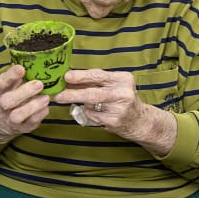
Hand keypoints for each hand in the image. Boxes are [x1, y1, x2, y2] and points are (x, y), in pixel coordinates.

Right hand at [0, 65, 49, 141]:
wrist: (0, 123)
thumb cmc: (9, 97)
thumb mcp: (8, 86)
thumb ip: (17, 77)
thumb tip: (33, 62)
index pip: (1, 83)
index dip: (11, 76)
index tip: (21, 68)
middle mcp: (1, 107)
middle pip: (7, 101)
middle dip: (23, 92)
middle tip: (39, 84)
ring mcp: (11, 119)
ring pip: (17, 115)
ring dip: (32, 106)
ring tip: (45, 98)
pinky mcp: (22, 128)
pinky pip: (31, 123)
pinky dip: (40, 114)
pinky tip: (46, 107)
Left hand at [54, 69, 176, 155]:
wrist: (141, 121)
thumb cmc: (122, 99)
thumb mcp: (113, 85)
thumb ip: (94, 82)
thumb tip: (69, 79)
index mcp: (123, 79)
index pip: (98, 75)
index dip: (80, 76)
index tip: (66, 77)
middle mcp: (123, 93)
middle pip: (92, 92)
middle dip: (72, 93)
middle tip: (58, 95)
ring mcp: (119, 109)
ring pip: (90, 105)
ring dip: (80, 103)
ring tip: (73, 101)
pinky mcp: (115, 122)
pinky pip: (93, 115)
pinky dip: (89, 113)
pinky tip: (97, 112)